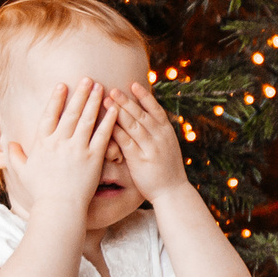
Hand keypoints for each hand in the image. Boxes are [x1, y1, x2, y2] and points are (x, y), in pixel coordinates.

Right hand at [2, 78, 115, 219]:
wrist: (59, 208)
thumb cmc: (41, 192)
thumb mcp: (23, 172)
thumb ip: (16, 156)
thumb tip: (11, 144)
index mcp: (43, 143)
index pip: (49, 115)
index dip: (56, 99)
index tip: (62, 85)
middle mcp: (60, 142)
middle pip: (70, 112)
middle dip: (79, 94)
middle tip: (87, 79)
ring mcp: (77, 149)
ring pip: (87, 120)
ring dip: (93, 101)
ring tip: (100, 87)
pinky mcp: (93, 158)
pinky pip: (102, 135)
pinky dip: (109, 121)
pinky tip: (115, 109)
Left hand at [108, 80, 190, 203]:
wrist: (173, 192)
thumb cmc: (166, 169)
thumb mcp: (167, 147)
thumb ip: (157, 132)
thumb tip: (145, 117)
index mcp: (167, 132)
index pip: (155, 109)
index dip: (144, 96)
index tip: (133, 84)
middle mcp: (160, 137)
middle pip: (141, 114)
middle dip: (126, 100)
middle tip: (112, 89)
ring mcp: (151, 148)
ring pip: (133, 125)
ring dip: (119, 111)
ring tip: (106, 100)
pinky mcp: (140, 160)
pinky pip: (125, 141)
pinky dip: (115, 131)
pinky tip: (105, 123)